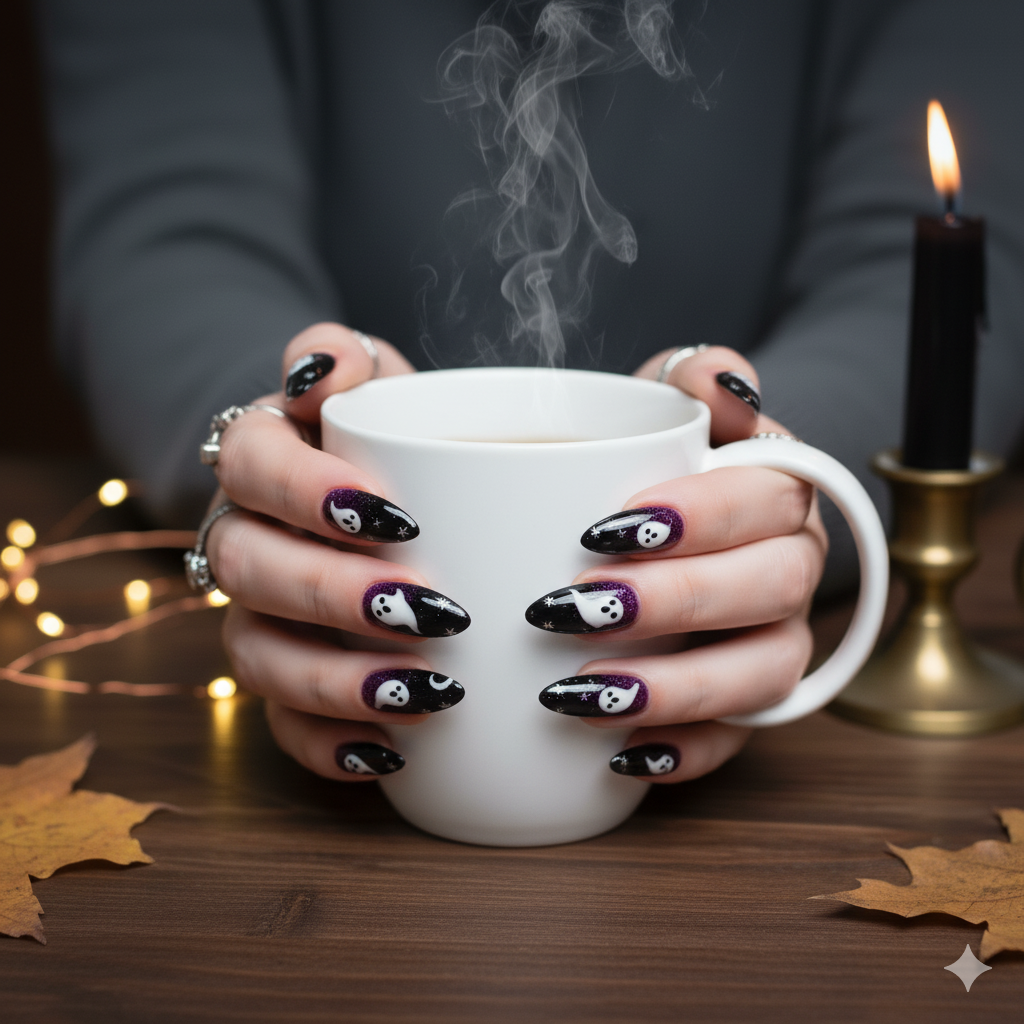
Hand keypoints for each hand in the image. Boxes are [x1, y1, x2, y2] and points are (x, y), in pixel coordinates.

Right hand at [203, 323, 470, 781]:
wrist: (372, 491)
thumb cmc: (383, 436)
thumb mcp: (374, 380)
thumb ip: (345, 358)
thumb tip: (323, 370)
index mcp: (258, 457)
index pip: (250, 463)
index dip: (307, 491)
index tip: (394, 515)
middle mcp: (241, 537)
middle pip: (249, 569)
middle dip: (333, 594)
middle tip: (427, 608)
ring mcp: (254, 615)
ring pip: (257, 655)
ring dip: (334, 680)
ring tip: (426, 690)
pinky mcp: (280, 677)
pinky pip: (279, 724)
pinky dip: (329, 744)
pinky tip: (392, 750)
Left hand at [531, 346, 827, 782]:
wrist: (666, 516)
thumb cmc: (657, 456)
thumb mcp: (664, 399)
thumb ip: (695, 376)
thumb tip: (725, 386)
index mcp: (780, 491)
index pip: (768, 499)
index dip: (697, 516)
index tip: (602, 527)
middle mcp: (793, 568)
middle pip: (769, 589)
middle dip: (672, 601)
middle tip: (572, 607)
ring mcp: (777, 639)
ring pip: (763, 673)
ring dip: (676, 689)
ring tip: (579, 692)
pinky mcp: (748, 701)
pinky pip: (739, 739)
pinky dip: (684, 751)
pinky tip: (621, 753)